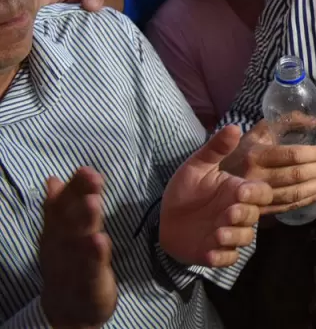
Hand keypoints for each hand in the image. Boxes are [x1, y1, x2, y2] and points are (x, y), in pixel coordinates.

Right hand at [40, 167, 115, 328]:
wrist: (67, 308)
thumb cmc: (69, 262)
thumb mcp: (62, 235)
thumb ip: (60, 207)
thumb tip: (54, 180)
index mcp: (59, 230)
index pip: (65, 204)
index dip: (75, 187)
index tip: (86, 168)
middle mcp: (63, 244)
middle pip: (71, 218)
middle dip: (80, 197)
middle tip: (91, 177)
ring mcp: (74, 263)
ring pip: (79, 240)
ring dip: (85, 221)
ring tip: (94, 202)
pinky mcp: (89, 282)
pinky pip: (91, 268)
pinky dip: (94, 255)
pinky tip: (100, 240)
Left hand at [161, 126, 273, 266]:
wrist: (165, 219)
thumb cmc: (186, 190)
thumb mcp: (197, 166)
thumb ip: (215, 149)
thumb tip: (234, 126)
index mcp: (237, 191)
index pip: (260, 192)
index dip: (256, 194)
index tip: (241, 191)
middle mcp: (238, 213)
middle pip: (254, 216)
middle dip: (244, 215)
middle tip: (229, 212)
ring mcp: (228, 234)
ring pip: (244, 238)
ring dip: (234, 237)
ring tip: (217, 233)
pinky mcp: (216, 252)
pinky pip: (228, 258)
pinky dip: (222, 257)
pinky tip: (210, 252)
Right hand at [219, 120, 315, 215]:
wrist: (212, 180)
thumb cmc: (241, 150)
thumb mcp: (259, 131)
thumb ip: (287, 121)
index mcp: (255, 155)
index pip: (291, 155)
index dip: (313, 154)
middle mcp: (255, 177)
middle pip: (296, 176)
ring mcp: (257, 197)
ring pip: (295, 194)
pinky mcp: (261, 210)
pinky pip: (290, 207)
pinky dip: (310, 199)